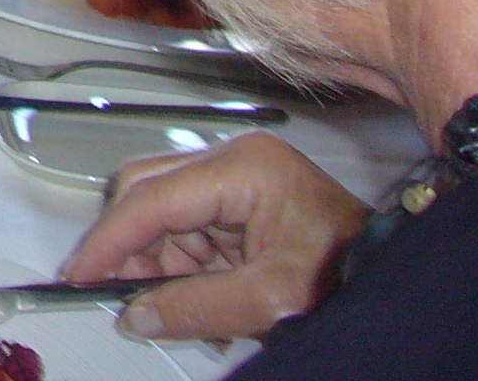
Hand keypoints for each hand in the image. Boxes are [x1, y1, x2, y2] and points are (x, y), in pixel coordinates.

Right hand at [62, 131, 369, 342]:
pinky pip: (186, 230)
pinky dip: (181, 267)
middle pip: (147, 193)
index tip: (79, 273)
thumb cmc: (347, 275)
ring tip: (174, 310)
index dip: (111, 239)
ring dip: (158, 263)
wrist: (397, 282)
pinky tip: (194, 300)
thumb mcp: (271, 299)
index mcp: (242, 169)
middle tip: (119, 296)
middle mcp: (232, 163)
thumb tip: (136, 315)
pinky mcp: (239, 204)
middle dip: (130, 248)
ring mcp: (235, 181)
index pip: (152, 198)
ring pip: (161, 215)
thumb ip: (198, 306)